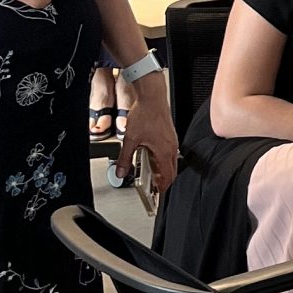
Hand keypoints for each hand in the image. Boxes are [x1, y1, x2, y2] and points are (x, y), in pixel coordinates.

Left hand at [118, 77, 178, 192]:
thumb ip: (125, 158)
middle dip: (164, 182)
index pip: (167, 177)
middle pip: (172, 171)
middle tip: (155, 189)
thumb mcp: (130, 139)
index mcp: (164, 151)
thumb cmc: (145, 114)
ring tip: (151, 174)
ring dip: (162, 170)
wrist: (152, 97)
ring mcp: (172, 141)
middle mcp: (171, 147)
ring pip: (171, 162)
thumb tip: (121, 171)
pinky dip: (162, 159)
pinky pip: (169, 152)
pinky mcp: (169, 135)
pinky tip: (151, 156)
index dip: (163, 188)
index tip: (158, 195)